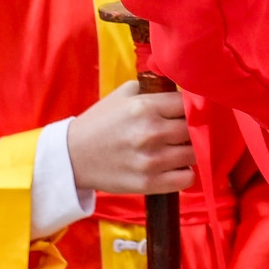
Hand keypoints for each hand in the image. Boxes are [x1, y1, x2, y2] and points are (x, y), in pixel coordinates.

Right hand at [65, 80, 193, 195]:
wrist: (72, 158)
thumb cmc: (99, 124)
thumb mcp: (122, 95)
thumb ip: (152, 88)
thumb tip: (180, 85)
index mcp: (145, 106)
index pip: (189, 102)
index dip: (195, 106)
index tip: (194, 110)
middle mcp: (151, 132)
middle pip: (196, 128)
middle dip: (196, 128)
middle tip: (190, 130)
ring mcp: (151, 160)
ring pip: (195, 153)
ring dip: (192, 150)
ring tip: (181, 148)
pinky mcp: (149, 183)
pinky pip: (187, 178)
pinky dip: (185, 172)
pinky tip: (175, 166)